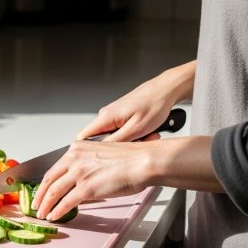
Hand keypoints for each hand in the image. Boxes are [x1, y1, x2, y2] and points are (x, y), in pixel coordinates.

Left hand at [32, 140, 153, 220]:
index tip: (41, 190)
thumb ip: (86, 165)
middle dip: (40, 195)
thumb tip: (79, 181)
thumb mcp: (101, 155)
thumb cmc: (130, 159)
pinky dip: (57, 211)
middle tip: (36, 204)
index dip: (45, 182)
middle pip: (49, 180)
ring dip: (46, 205)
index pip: (54, 168)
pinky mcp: (86, 188)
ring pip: (54, 192)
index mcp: (77, 148)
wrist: (143, 161)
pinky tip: (54, 216)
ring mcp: (79, 173)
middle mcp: (74, 158)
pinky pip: (66, 202)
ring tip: (42, 213)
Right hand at [76, 61, 195, 142]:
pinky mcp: (121, 115)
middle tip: (137, 143)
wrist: (165, 90)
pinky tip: (145, 131)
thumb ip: (115, 141)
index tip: (101, 157)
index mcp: (105, 117)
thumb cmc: (154, 104)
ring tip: (146, 136)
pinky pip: (121, 130)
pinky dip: (133, 134)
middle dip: (117, 146)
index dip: (88, 151)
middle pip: (100, 139)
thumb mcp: (136, 129)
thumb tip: (100, 152)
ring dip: (129, 140)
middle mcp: (106, 114)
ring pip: (113, 136)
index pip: (82, 138)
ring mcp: (113, 114)